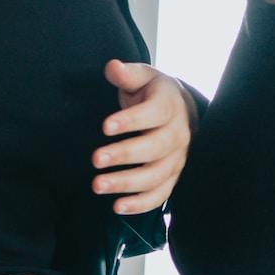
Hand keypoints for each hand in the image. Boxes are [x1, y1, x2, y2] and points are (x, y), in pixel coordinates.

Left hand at [93, 61, 194, 215]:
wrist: (179, 111)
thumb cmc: (153, 93)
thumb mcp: (142, 77)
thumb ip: (126, 74)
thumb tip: (113, 67)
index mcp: (170, 106)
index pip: (154, 114)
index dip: (131, 121)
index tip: (105, 127)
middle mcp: (178, 134)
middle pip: (156, 148)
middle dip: (125, 155)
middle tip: (95, 159)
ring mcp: (177, 159)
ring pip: (157, 175)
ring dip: (127, 183)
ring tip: (97, 185)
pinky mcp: (172, 177)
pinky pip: (161, 195)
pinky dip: (141, 204)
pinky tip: (117, 207)